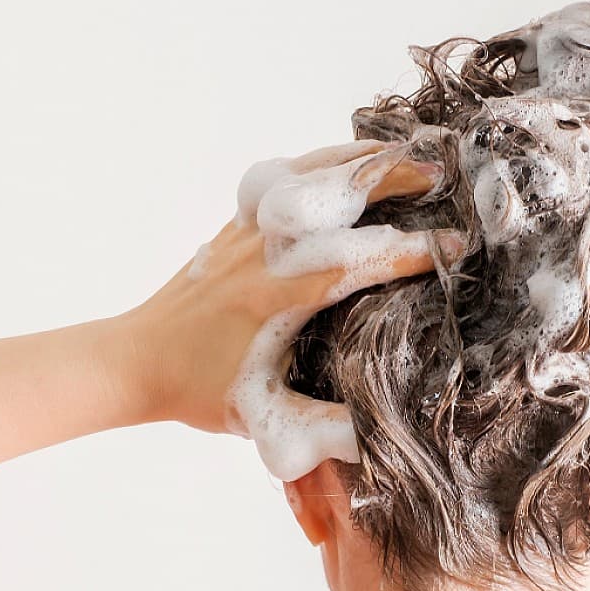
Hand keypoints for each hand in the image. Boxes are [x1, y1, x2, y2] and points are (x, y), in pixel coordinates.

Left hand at [121, 140, 450, 432]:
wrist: (133, 360)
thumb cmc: (200, 390)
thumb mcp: (266, 420)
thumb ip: (324, 429)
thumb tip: (382, 438)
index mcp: (279, 296)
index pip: (360, 260)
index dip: (414, 252)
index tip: (456, 246)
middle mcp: (265, 252)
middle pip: (337, 194)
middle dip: (395, 179)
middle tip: (442, 175)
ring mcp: (246, 229)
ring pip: (311, 170)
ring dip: (362, 158)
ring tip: (405, 151)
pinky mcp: (235, 222)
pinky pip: (286, 175)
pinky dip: (325, 161)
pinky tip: (349, 163)